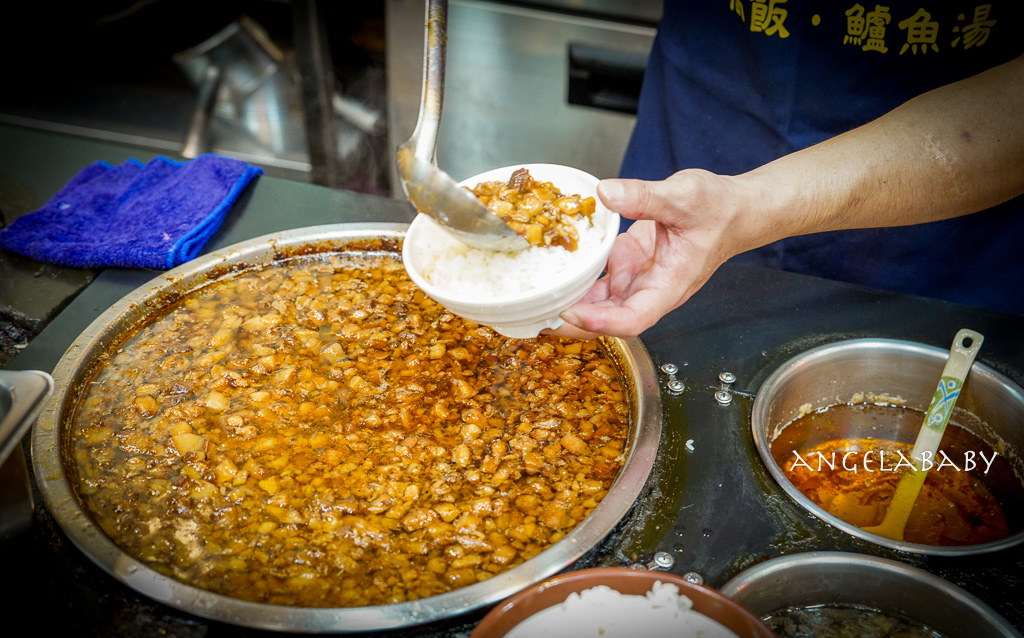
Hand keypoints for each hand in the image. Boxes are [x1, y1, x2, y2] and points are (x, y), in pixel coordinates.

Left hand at [549, 169, 748, 338]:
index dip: (601, 321)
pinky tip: (550, 271)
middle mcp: (651, 289)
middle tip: (534, 311)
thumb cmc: (720, 210)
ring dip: (569, 301)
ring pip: (599, 302)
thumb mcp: (685, 196)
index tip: (571, 311)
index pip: (634, 318)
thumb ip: (645, 196)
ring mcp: (638, 279)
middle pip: (608, 319)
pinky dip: (577, 277)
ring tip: (532, 296)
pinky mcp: (629, 264)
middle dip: (572, 321)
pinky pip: (598, 279)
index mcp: (670, 285)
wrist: (732, 209)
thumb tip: (608, 192)